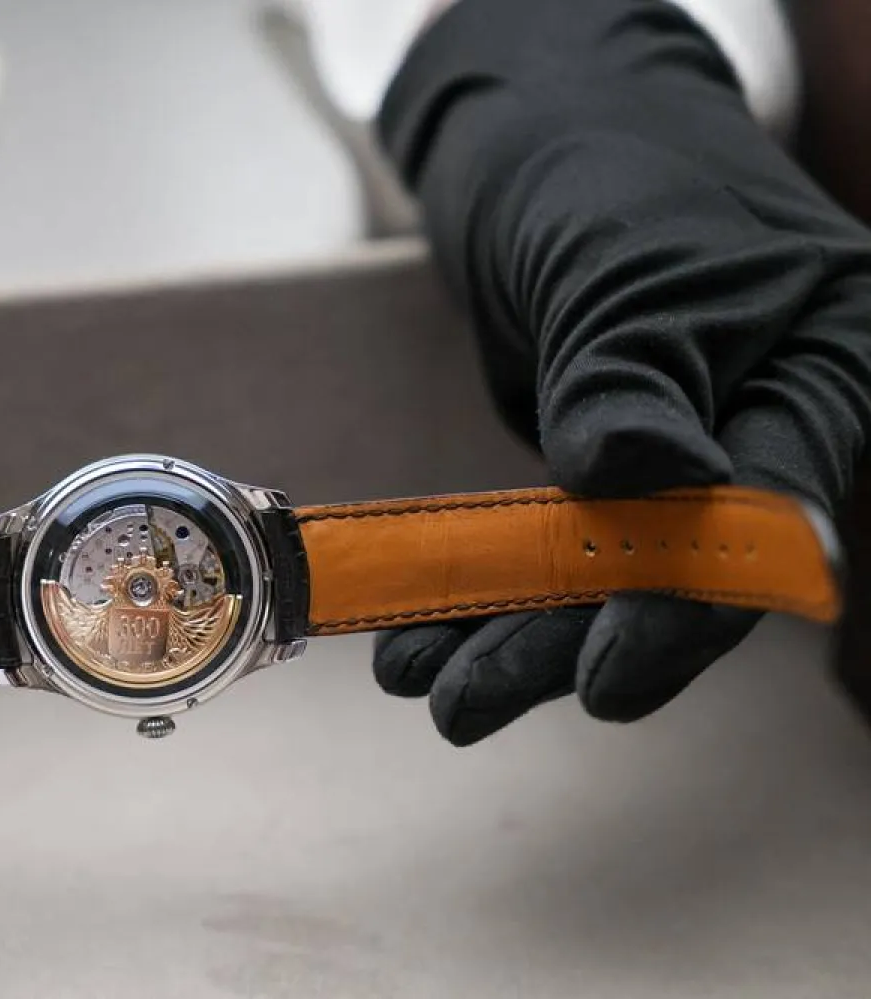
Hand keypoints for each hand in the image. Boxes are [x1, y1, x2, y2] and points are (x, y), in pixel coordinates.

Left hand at [369, 0, 870, 743]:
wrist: (539, 117)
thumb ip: (630, 372)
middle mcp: (761, 422)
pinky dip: (480, 585)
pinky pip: (547, 540)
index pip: (763, 515)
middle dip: (563, 643)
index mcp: (820, 366)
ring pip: (599, 571)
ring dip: (502, 631)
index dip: (683, 610)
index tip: (605, 678)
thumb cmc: (603, 159)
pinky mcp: (599, 459)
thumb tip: (644, 480)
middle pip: (672, 568)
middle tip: (461, 706)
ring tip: (413, 680)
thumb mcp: (618, 256)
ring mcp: (678, 447)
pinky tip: (417, 634)